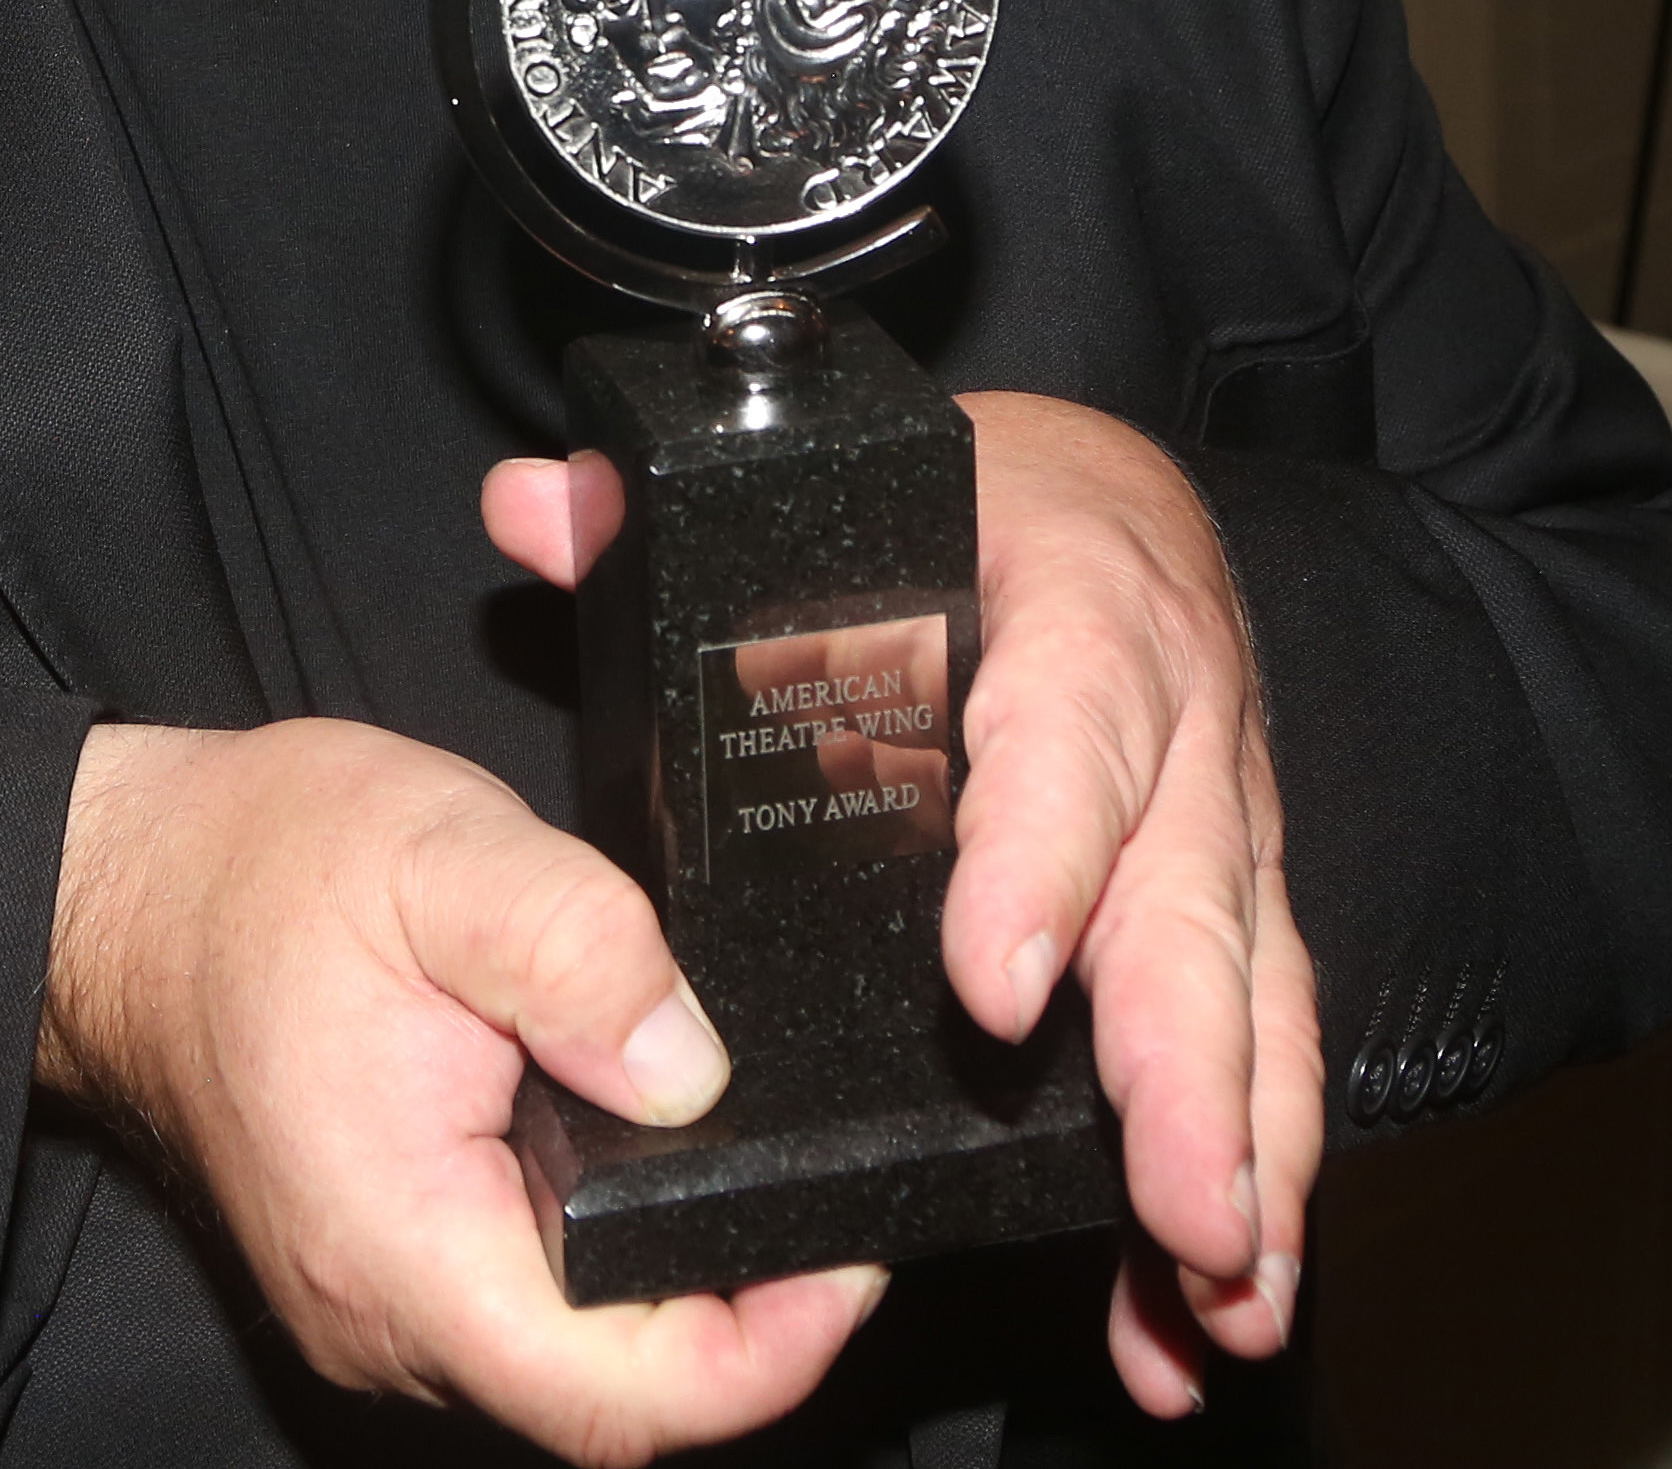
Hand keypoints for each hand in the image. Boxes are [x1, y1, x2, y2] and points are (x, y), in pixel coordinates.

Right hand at [43, 719, 885, 1463]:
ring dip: (673, 1284)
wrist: (126, 887)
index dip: (763, 1353)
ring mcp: (381, 1302)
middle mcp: (386, 1316)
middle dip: (741, 1312)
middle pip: (610, 1390)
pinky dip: (607, 1252)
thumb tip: (694, 1064)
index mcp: (400, 1246)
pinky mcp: (386, 1263)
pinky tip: (645, 1153)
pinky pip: (528, 1299)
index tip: (846, 1257)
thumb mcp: (433, 850)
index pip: (618, 1394)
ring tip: (748, 1163)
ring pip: (572, 1352)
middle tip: (827, 1190)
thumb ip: (576, 945)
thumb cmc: (255, 867)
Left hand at [483, 398, 1322, 1418]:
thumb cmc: (978, 506)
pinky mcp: (1228, 900)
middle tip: (1174, 1211)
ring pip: (1245, 990)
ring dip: (1236, 1150)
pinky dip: (1248, 1169)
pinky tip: (1215, 1298)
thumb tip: (529, 508)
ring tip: (1217, 1291)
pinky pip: (1253, 1037)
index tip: (992, 985)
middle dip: (1183, 1069)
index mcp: (1076, 605)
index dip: (1037, 858)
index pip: (1065, 725)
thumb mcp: (848, 484)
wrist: (1107, 499)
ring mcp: (1218, 823)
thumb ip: (668, 518)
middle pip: (1186, 899)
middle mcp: (1175, 722)